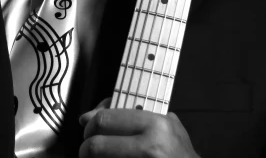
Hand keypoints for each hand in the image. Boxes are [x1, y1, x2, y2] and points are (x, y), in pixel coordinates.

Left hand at [78, 97, 199, 157]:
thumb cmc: (180, 153)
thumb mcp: (169, 125)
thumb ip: (140, 113)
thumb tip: (97, 111)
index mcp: (155, 125)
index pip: (106, 119)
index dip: (91, 123)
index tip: (87, 125)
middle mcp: (148, 147)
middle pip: (96, 144)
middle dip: (85, 146)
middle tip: (87, 147)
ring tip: (95, 157)